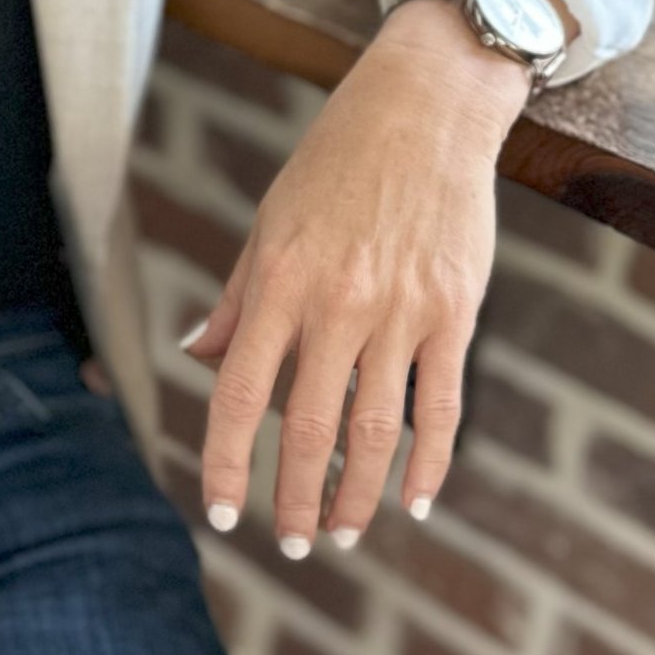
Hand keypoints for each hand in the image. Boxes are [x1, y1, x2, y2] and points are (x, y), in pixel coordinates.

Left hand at [182, 0, 567, 557]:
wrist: (426, 109)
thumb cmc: (336, 164)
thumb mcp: (270, 222)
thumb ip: (239, 299)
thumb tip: (199, 358)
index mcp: (279, 281)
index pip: (238, 394)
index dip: (226, 462)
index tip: (222, 514)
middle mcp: (337, 302)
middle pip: (308, 429)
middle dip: (295, 499)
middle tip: (292, 546)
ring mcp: (401, 311)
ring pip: (375, 431)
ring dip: (356, 496)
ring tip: (341, 534)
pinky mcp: (455, 312)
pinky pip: (440, 407)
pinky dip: (429, 463)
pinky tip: (415, 500)